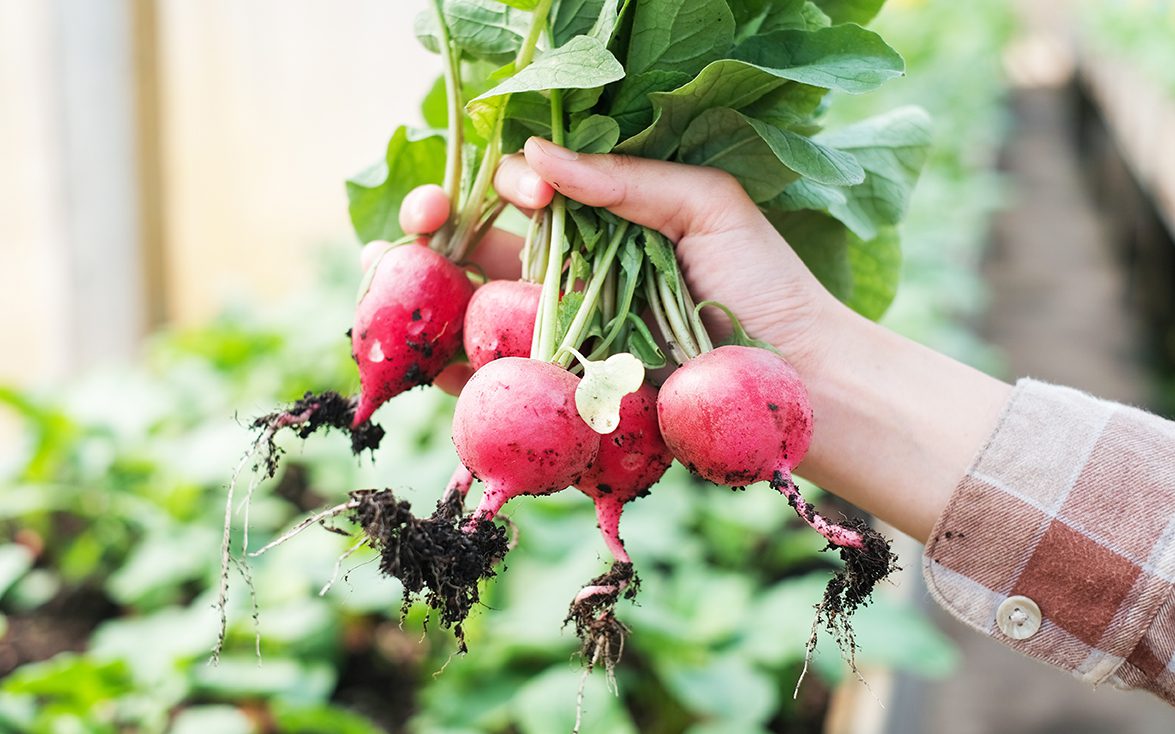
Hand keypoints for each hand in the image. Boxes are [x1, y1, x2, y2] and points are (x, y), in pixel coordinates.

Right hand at [374, 141, 1011, 541]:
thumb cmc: (763, 284)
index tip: (521, 192)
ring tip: (379, 275)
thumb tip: (536, 154)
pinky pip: (498, 381)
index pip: (525, 195)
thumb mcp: (704, 205)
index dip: (500, 184)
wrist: (794, 377)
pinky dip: (455, 371)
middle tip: (413, 222)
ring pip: (474, 312)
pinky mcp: (566, 396)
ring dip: (419, 294)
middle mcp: (570, 279)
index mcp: (599, 227)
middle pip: (481, 249)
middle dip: (433, 229)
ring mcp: (562, 339)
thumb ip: (623, 179)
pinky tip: (426, 353)